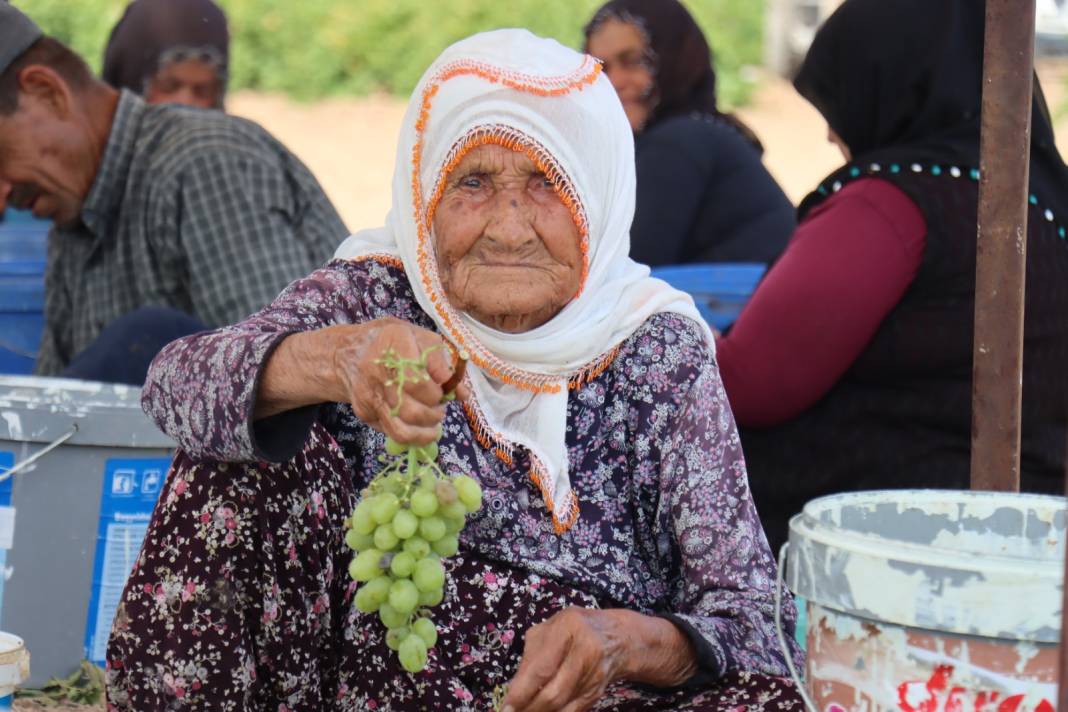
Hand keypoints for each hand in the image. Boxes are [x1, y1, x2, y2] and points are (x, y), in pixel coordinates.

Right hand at [332, 317, 467, 444]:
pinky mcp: (364, 413)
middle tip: (439, 409)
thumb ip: (444, 365)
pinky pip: (392, 432)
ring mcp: (368, 396)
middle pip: (412, 410)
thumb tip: (462, 394)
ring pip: (401, 431)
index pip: (419, 382)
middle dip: (434, 415)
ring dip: (425, 432)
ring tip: (432, 421)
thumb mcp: (422, 340)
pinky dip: (411, 434)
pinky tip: (417, 422)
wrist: (349, 352)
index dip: (436, 394)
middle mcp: (377, 372)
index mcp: (394, 345)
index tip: (441, 392)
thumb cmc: (394, 344)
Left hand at [502, 607, 630, 711]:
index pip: (542, 668)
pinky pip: (574, 711)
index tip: (506, 707)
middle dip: (529, 708)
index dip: (522, 691)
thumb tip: (514, 689)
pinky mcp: (598, 691)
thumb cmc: (574, 629)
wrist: (618, 637)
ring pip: (563, 706)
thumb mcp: (550, 628)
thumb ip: (531, 654)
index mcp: (568, 628)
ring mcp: (595, 674)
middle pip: (553, 692)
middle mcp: (585, 651)